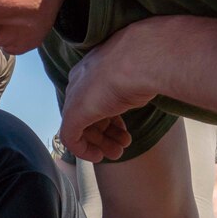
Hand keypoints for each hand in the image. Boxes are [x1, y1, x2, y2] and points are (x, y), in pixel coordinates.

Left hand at [59, 24, 156, 162]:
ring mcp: (75, 97)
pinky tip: (98, 157)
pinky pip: (70, 138)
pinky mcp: (72, 114)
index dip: (111, 118)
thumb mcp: (137, 75)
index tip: (125, 131)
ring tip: (117, 153)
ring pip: (81, 127)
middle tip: (122, 147)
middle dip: (106, 134)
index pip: (96, 98)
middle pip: (89, 114)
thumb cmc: (146, 64)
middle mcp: (80, 81)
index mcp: (93, 68)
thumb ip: (128, 87)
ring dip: (100, 143)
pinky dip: (83, 150)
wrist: (141, 60)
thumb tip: (137, 92)